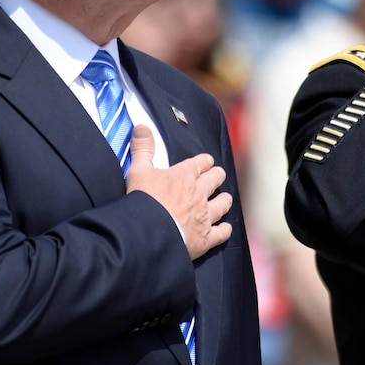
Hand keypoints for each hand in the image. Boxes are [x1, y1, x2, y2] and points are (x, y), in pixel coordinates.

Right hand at [125, 125, 232, 259]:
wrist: (149, 234)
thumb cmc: (143, 201)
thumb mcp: (138, 170)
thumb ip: (142, 148)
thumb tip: (142, 126)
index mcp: (184, 176)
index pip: (200, 163)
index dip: (205, 161)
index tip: (207, 160)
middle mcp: (198, 194)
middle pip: (215, 180)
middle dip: (217, 176)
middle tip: (219, 174)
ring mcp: (204, 216)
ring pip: (222, 204)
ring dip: (224, 200)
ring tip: (226, 198)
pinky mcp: (205, 237)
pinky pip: (221, 232)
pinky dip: (224, 230)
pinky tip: (226, 229)